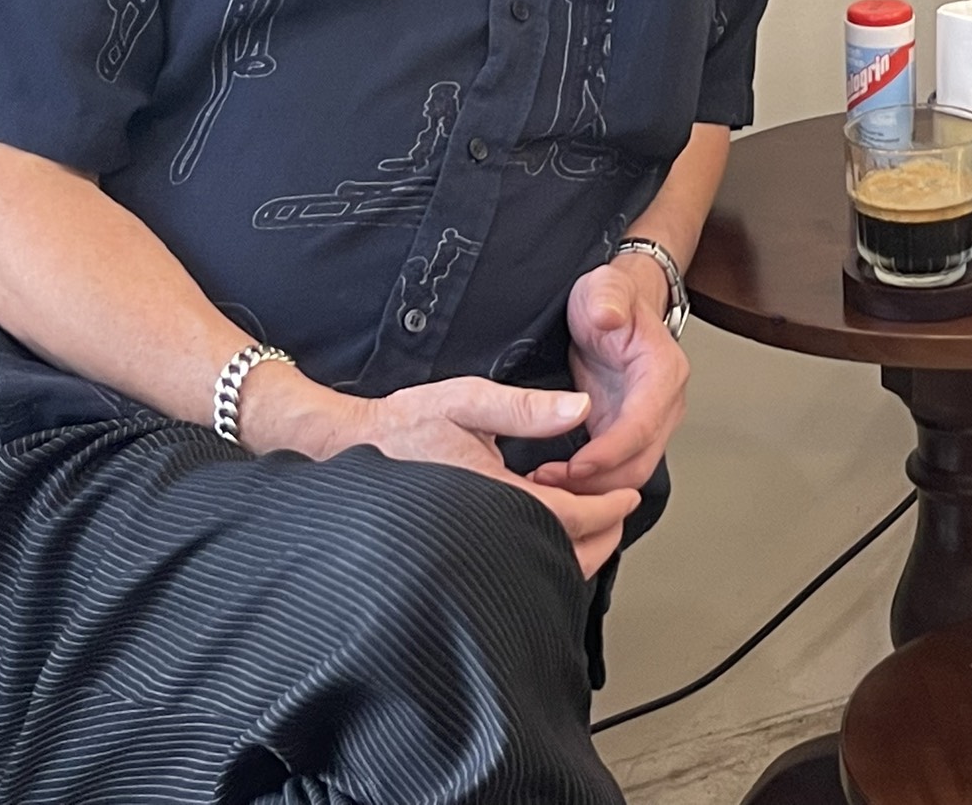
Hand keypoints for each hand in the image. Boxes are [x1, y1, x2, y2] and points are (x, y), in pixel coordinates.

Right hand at [272, 371, 641, 578]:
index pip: (568, 517)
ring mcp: (469, 549)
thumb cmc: (402, 425)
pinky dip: (540, 554)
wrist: (343, 451)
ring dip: (573, 549)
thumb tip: (581, 409)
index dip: (607, 510)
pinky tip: (546, 532)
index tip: (628, 498)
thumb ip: (527, 408)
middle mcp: (482, 532)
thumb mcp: (468, 400)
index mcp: (491, 494)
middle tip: (619, 514)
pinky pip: (511, 565)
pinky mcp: (458, 556)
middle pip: (561, 556)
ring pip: (536, 570)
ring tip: (592, 522)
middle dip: (601, 537)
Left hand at [531, 257, 688, 498]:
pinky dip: (588, 483)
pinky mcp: (624, 433)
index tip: (576, 466)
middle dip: (597, 482)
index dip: (610, 452)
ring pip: (628, 474)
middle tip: (550, 485)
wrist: (613, 306)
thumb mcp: (603, 288)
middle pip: (640, 462)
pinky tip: (556, 483)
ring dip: (591, 488)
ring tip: (547, 488)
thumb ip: (607, 299)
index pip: (643, 425)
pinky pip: (614, 470)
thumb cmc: (609, 299)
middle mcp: (663, 404)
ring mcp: (646, 422)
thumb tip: (608, 317)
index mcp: (663, 372)